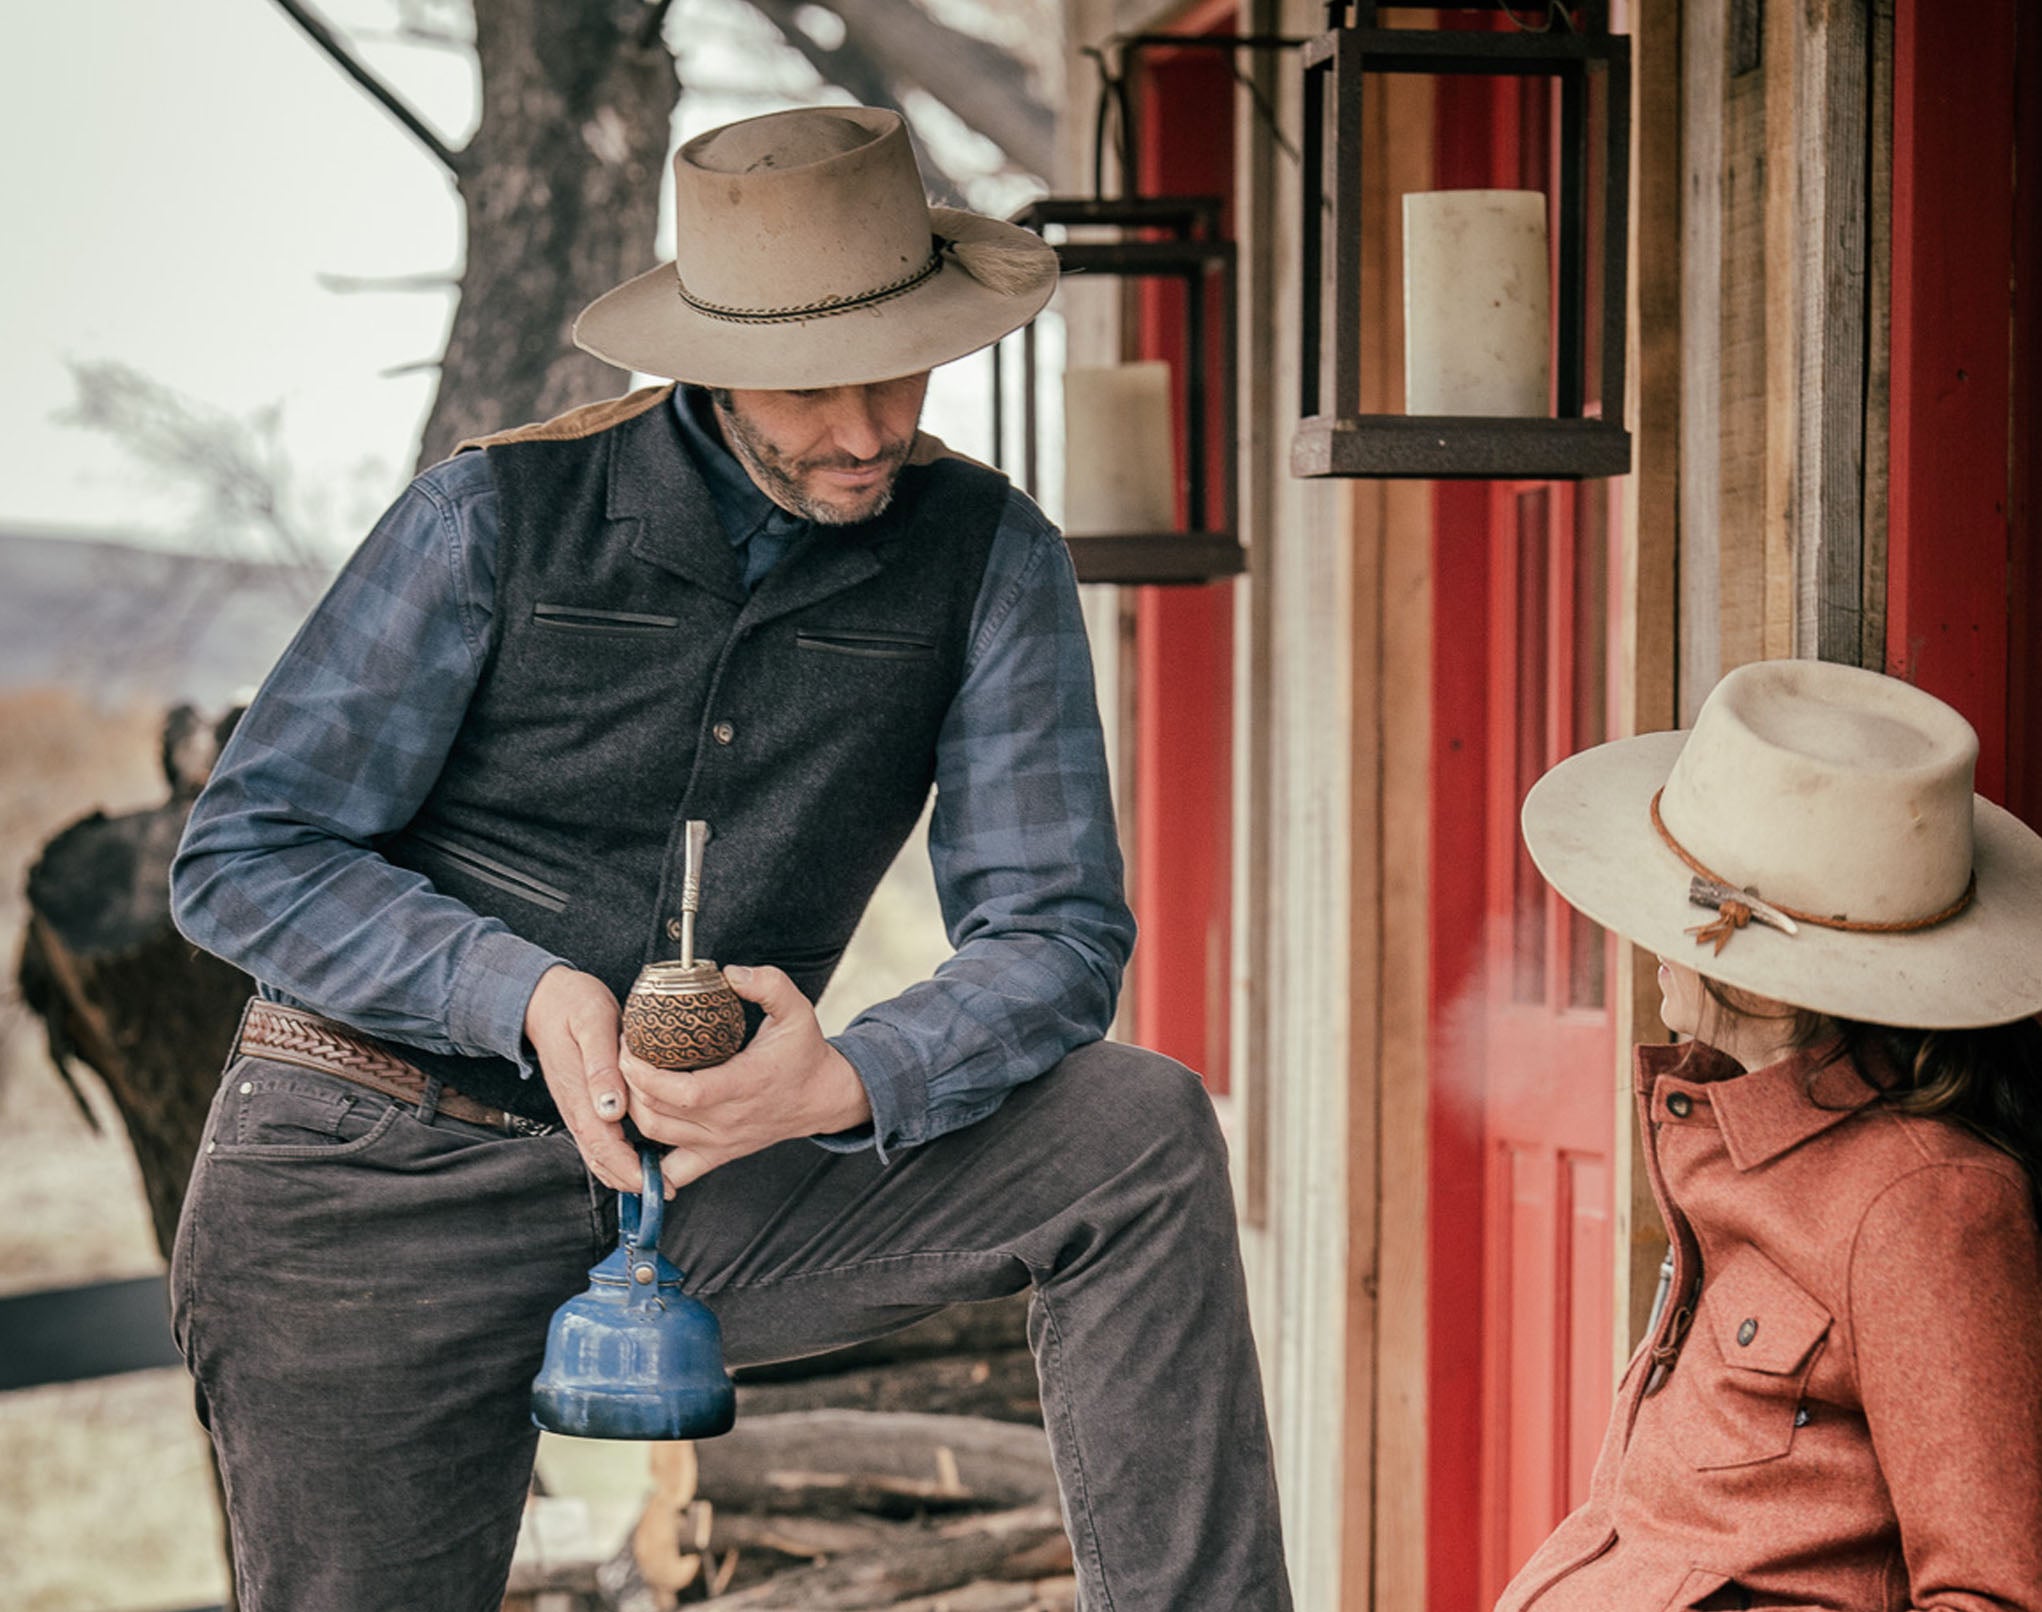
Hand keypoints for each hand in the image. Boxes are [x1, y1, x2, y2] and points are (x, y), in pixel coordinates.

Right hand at [523, 964, 641, 1192]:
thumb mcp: (592, 1024)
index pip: (605, 1149)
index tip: (657, 1185)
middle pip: (602, 1161)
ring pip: (600, 1155)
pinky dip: (620, 1156)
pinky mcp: (583, 1103)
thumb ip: (601, 1066)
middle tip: (667, 1190)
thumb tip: (612, 1109)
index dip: (631, 1171)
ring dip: (627, 1172)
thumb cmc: (572, 1005)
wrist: (543, 999)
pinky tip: (644, 1154)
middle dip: (633, 1181)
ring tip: (660, 1181)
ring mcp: (578, 1109)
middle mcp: (577, 1110)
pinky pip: (600, 1140)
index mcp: (580, 1096)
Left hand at [622, 964, 872, 1194]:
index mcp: (744, 1084)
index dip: (644, 1074)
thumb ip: (769, 985)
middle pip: (658, 1114)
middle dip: (628, 1083)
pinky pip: (673, 1173)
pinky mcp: (717, 1155)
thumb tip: (730, 973)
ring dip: (632, 1109)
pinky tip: (635, 1138)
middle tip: (620, 1053)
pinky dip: (647, 1164)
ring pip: (657, 1136)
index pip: (682, 1092)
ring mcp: (721, 1142)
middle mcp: (729, 1120)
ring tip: (626, 1078)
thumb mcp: (797, 1010)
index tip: (628, 1046)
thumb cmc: (804, 1054)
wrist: (822, 1098)